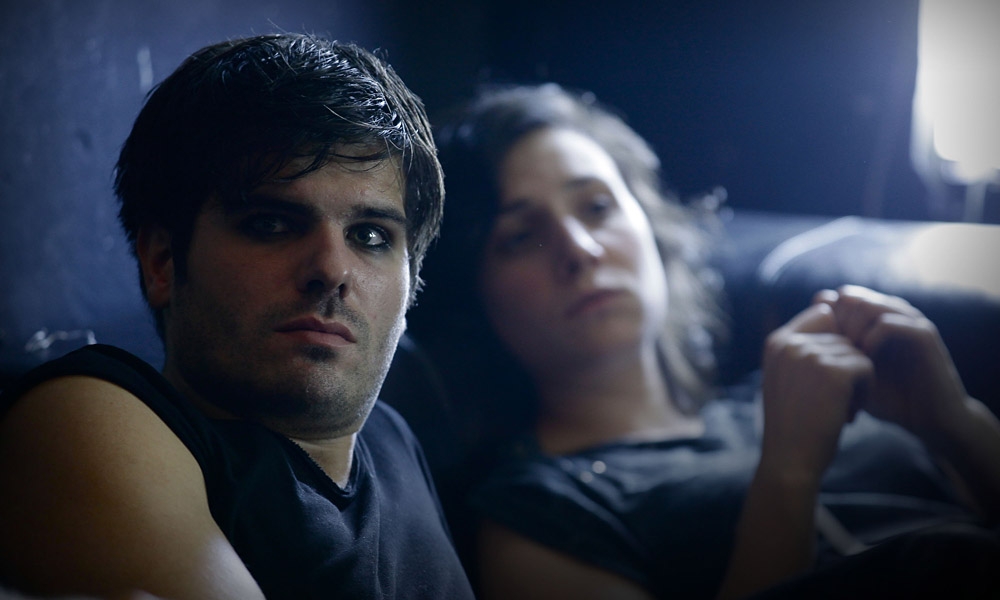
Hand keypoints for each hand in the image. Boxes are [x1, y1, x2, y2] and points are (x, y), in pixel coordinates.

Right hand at [760, 301, 874, 481]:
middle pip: (843, 336)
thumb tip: (832, 313)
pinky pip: (867, 368)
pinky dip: (865, 393)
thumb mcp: (786, 380)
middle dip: (846, 366)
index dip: (835, 344)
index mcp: (776, 342)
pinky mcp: (833, 371)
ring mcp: (810, 355)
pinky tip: (848, 414)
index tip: (832, 377)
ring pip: (857, 353)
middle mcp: (789, 342)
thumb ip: (802, 350)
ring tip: (839, 410)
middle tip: (833, 401)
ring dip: (856, 383)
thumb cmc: (792, 425)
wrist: (789, 461)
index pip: (822, 317)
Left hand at [817, 285, 969, 445]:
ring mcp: (908, 320)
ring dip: (850, 329)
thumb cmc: (887, 400)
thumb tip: (789, 350)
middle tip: (831, 352)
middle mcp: (889, 313)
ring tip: (847, 356)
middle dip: (833, 323)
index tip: (816, 349)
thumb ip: (826, 358)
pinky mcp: (924, 335)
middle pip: (846, 296)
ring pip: (866, 303)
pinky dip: (871, 340)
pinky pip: (890, 323)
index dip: (820, 321)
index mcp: (871, 319)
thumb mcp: (848, 377)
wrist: (930, 420)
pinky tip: (865, 360)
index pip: (834, 299)